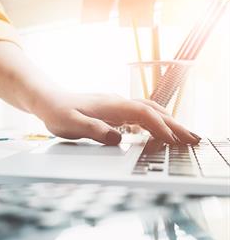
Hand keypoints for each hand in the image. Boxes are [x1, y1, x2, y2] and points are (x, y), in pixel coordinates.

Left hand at [38, 92, 200, 145]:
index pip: (142, 113)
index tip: (171, 140)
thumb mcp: (70, 124)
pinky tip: (159, 131)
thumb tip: (117, 138)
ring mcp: (116, 106)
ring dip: (168, 122)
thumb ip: (93, 130)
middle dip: (174, 124)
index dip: (159, 126)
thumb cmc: (57, 111)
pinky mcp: (114, 111)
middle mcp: (117, 103)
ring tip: (184, 136)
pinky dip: (155, 122)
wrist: (47, 100)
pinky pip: (141, 114)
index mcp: (110, 105)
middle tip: (192, 139)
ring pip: (149, 111)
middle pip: (152, 110)